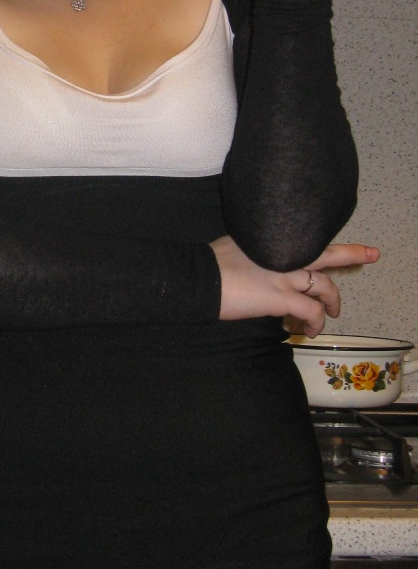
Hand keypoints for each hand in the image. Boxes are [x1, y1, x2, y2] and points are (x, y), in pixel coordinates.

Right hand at [209, 237, 379, 336]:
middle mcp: (284, 253)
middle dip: (353, 253)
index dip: (322, 246)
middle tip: (371, 254)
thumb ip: (255, 250)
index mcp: (272, 238)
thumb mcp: (236, 244)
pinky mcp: (282, 298)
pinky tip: (309, 330)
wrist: (197, 278)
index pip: (307, 238)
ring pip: (325, 286)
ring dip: (332, 302)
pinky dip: (316, 323)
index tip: (333, 248)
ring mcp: (286, 275)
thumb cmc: (209, 264)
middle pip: (328, 252)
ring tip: (333, 313)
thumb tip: (258, 263)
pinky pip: (312, 312)